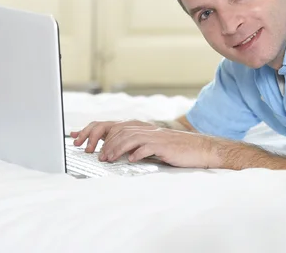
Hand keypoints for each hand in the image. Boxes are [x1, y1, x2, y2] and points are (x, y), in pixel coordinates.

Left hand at [99, 125, 225, 168]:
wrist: (201, 149)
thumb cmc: (177, 150)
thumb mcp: (154, 146)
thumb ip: (137, 146)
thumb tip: (116, 153)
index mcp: (144, 128)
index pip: (116, 126)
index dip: (99, 132)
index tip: (84, 140)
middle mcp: (148, 129)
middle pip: (120, 130)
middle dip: (105, 142)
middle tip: (96, 155)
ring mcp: (156, 136)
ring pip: (130, 137)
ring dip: (116, 148)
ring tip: (108, 159)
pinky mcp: (165, 145)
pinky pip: (147, 147)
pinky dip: (137, 153)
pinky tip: (131, 160)